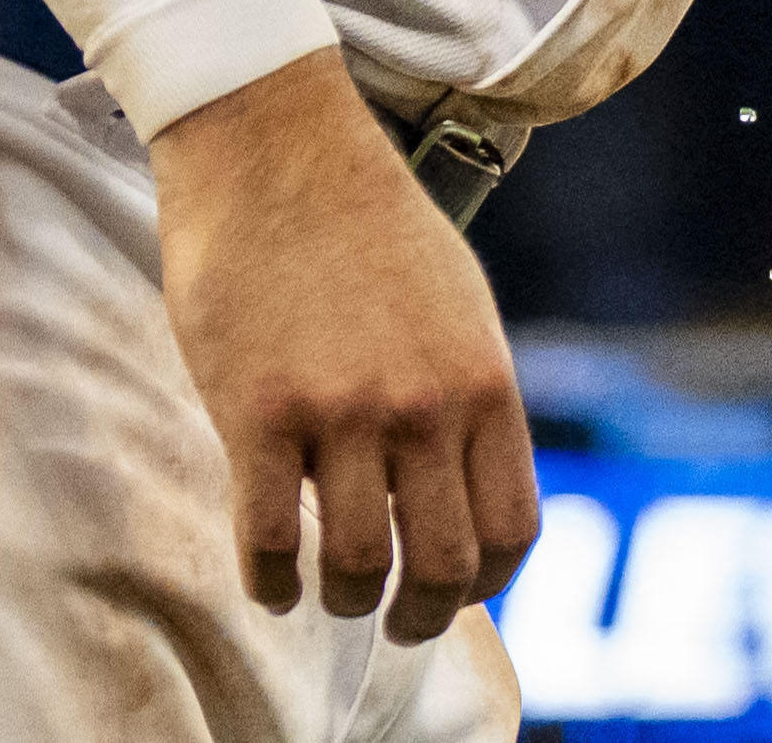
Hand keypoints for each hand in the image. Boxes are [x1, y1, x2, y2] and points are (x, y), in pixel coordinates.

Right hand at [149, 53, 534, 639]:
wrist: (277, 147)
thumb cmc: (367, 222)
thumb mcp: (458, 304)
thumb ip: (466, 395)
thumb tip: (461, 487)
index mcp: (485, 379)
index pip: (512, 528)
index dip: (489, 582)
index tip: (461, 594)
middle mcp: (426, 406)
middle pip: (445, 566)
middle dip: (422, 615)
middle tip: (399, 622)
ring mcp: (342, 414)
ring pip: (358, 566)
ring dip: (346, 600)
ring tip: (333, 595)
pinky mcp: (259, 416)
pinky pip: (270, 541)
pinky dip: (272, 582)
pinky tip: (273, 582)